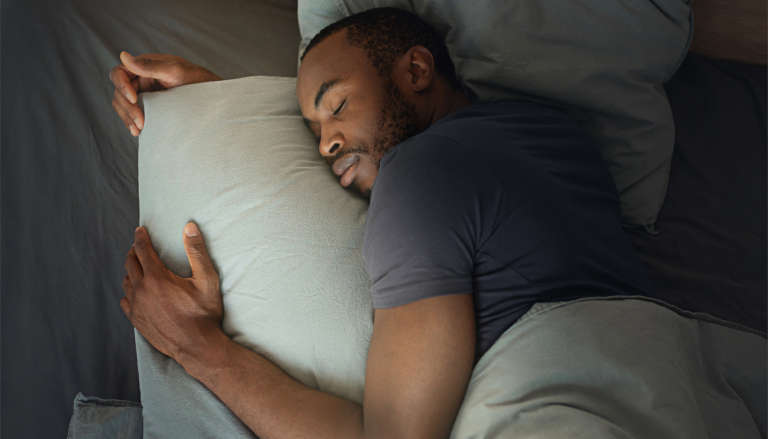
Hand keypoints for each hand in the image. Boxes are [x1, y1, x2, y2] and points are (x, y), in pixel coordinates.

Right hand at [110, 51, 221, 136]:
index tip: (134, 98)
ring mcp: (145, 95)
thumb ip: (149, 66)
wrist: (214, 100)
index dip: (121, 86)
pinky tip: (138, 131)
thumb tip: (123, 55)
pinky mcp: (150, 109)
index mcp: (144, 67)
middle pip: (119, 92)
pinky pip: (133, 116)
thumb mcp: (174, 71)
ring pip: (123, 106)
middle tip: (140, 122)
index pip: (119, 73)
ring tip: (139, 129)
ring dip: (127, 118)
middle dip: (127, 108)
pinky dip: (132, 123)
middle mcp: (141, 80)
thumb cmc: (198, 80)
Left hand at [121, 222, 223, 362]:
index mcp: (157, 277)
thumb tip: (190, 227)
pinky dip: (129, 291)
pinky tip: (135, 291)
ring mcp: (137, 306)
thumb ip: (197, 251)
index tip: (140, 230)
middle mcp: (142, 290)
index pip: (142, 250)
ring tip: (137, 266)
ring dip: (130, 270)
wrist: (196, 346)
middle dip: (133, 251)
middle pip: (130, 263)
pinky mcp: (136, 320)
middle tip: (138, 246)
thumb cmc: (204, 313)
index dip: (140, 237)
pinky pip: (126, 300)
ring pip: (126, 281)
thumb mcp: (207, 280)